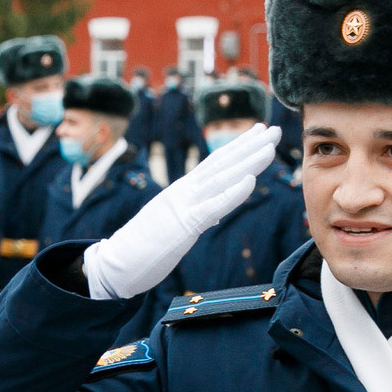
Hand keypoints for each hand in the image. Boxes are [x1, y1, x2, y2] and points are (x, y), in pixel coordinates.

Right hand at [83, 124, 277, 300]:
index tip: (259, 132)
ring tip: (270, 146)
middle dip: (250, 145)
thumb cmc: (143, 247)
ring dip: (248, 162)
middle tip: (274, 129)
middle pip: (222, 164)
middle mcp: (184, 191)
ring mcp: (183, 205)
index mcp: (183, 191)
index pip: (215, 163)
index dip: (238, 146)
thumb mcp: (175, 225)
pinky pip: (212, 206)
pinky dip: (233, 192)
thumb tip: (212, 214)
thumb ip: (194, 215)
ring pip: (222, 178)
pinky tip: (251, 179)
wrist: (116, 263)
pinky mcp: (183, 225)